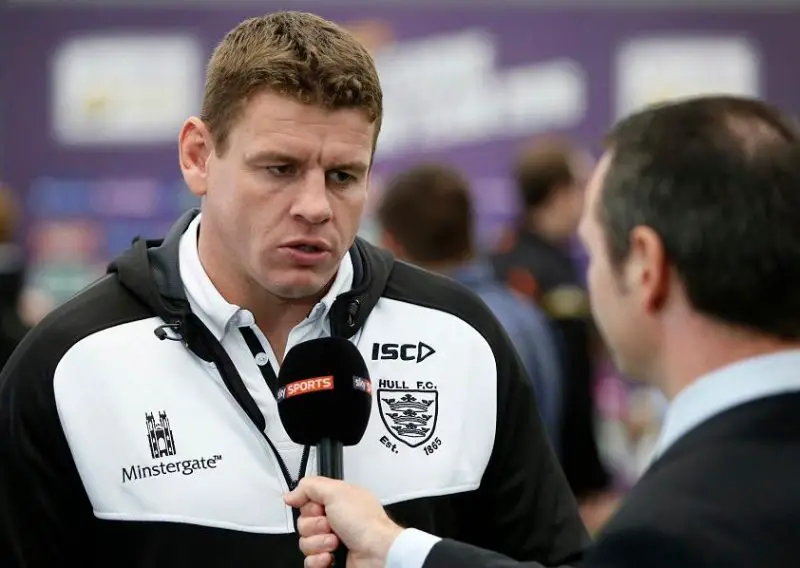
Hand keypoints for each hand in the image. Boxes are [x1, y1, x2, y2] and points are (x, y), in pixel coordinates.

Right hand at [285, 476, 402, 567]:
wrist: (377, 553)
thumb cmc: (365, 523)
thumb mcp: (337, 492)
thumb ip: (310, 487)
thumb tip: (291, 494)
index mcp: (337, 501)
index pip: (306, 502)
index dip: (309, 506)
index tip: (320, 508)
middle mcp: (334, 520)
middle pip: (303, 523)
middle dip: (315, 526)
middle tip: (331, 525)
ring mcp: (331, 541)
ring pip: (305, 542)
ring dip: (319, 543)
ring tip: (336, 542)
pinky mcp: (329, 560)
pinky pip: (309, 561)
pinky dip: (318, 560)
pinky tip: (331, 556)